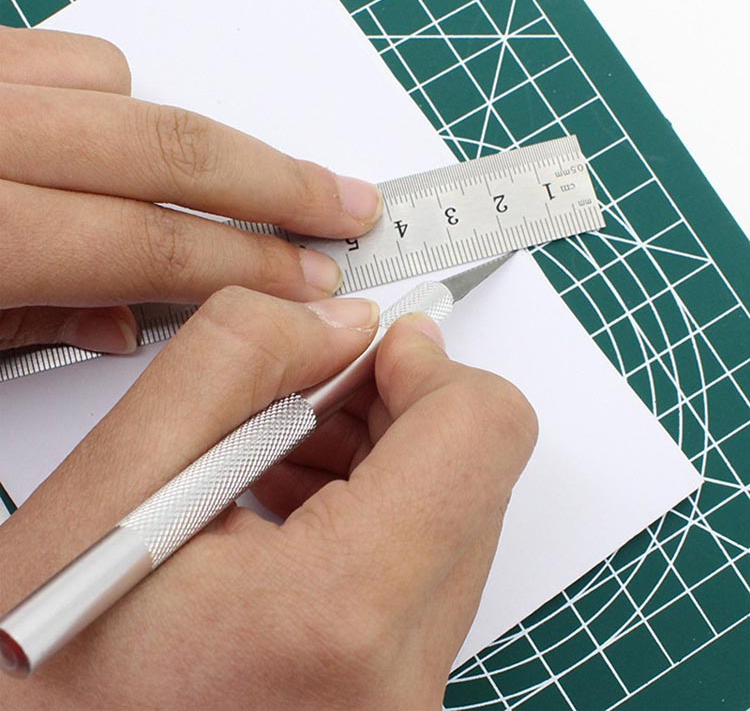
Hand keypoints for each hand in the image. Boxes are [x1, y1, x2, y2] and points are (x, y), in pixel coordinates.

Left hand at [0, 26, 381, 352]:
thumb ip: (37, 327)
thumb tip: (121, 325)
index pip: (153, 250)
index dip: (249, 267)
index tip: (310, 283)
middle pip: (172, 151)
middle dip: (278, 183)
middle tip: (344, 206)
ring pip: (124, 89)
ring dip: (194, 144)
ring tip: (237, 187)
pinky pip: (68, 54)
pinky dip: (114, 92)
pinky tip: (130, 140)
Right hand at [0, 289, 536, 709]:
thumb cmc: (57, 656)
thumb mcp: (118, 481)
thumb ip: (238, 361)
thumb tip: (341, 326)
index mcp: (340, 611)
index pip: (484, 432)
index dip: (431, 366)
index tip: (375, 351)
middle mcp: (398, 678)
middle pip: (476, 475)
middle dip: (394, 410)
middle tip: (307, 399)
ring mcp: (406, 700)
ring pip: (455, 520)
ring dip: (380, 462)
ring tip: (277, 463)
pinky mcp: (396, 701)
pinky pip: (428, 572)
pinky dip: (374, 516)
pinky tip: (291, 511)